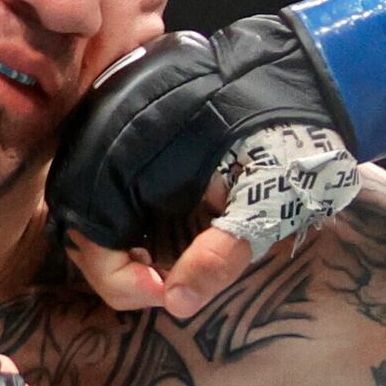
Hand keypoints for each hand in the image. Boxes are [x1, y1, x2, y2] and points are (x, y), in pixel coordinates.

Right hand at [47, 0, 385, 317]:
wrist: (302, 81)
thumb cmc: (286, 144)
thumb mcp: (263, 206)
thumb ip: (219, 256)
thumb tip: (177, 304)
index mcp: (132, 152)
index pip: (89, 236)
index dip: (118, 279)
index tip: (163, 292)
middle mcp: (110, 134)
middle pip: (82, 223)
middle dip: (116, 266)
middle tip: (163, 283)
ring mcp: (116, 127)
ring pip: (92, 205)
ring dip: (119, 244)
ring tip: (161, 264)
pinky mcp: (129, 127)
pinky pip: (108, 182)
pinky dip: (125, 218)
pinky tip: (158, 235)